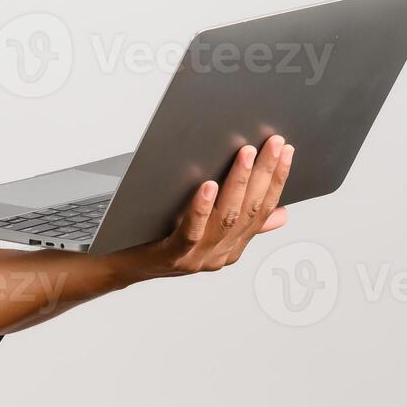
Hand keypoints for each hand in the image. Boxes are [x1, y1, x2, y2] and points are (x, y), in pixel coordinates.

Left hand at [112, 135, 293, 280]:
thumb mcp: (205, 227)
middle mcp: (219, 254)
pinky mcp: (171, 256)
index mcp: (232, 246)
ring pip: (226, 219)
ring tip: (246, 155)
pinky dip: (202, 208)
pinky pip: (192, 232)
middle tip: (273, 143)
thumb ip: (240, 221)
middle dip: (264, 174)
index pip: (263, 210)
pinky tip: (208, 185)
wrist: (120, 263)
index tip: (286, 151)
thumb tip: (280, 213)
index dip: (277, 180)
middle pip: (249, 211)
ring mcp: (196, 258)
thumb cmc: (159, 236)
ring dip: (238, 184)